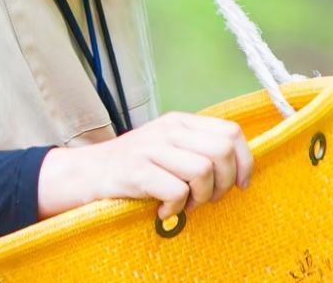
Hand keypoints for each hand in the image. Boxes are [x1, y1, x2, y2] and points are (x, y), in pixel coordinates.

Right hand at [34, 112, 254, 220]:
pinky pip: (177, 191)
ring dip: (200, 198)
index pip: (231, 131)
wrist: (88, 173)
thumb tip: (239, 166)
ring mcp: (152, 148)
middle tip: (207, 199)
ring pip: (203, 171)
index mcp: (181, 122)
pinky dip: (175, 209)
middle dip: (223, 183)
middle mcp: (169, 130)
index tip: (240, 184)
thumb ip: (197, 149)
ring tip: (184, 206)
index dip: (244, 161)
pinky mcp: (137, 170)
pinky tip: (163, 211)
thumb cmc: (135, 166)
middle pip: (222, 151)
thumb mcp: (168, 147)